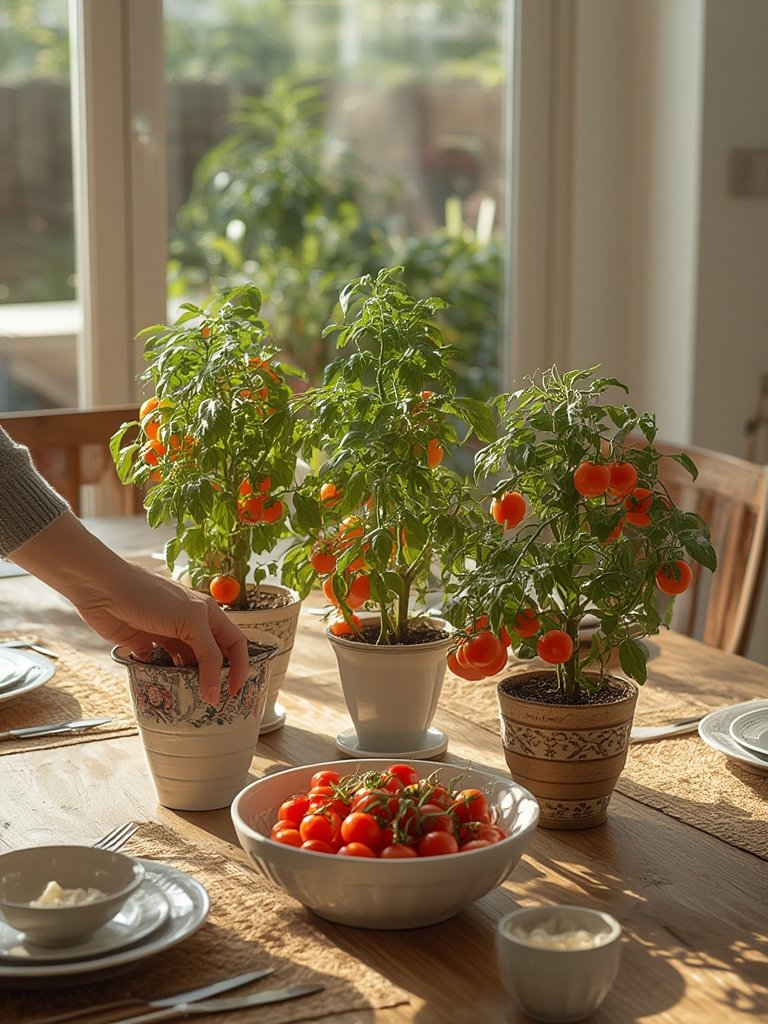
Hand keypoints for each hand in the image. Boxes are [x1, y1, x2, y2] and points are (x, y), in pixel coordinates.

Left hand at [10, 512, 248, 703]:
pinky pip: (159, 668)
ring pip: (186, 665)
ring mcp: (168, 635)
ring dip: (189, 682)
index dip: (240, 667)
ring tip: (189, 701)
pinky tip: (162, 689)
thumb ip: (207, 655)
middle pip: (212, 657)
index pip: (234, 643)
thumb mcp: (190, 622)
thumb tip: (215, 691)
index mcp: (207, 614)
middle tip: (213, 704)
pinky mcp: (145, 645)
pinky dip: (162, 679)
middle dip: (216, 679)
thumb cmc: (151, 597)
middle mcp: (191, 625)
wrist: (104, 589)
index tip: (234, 692)